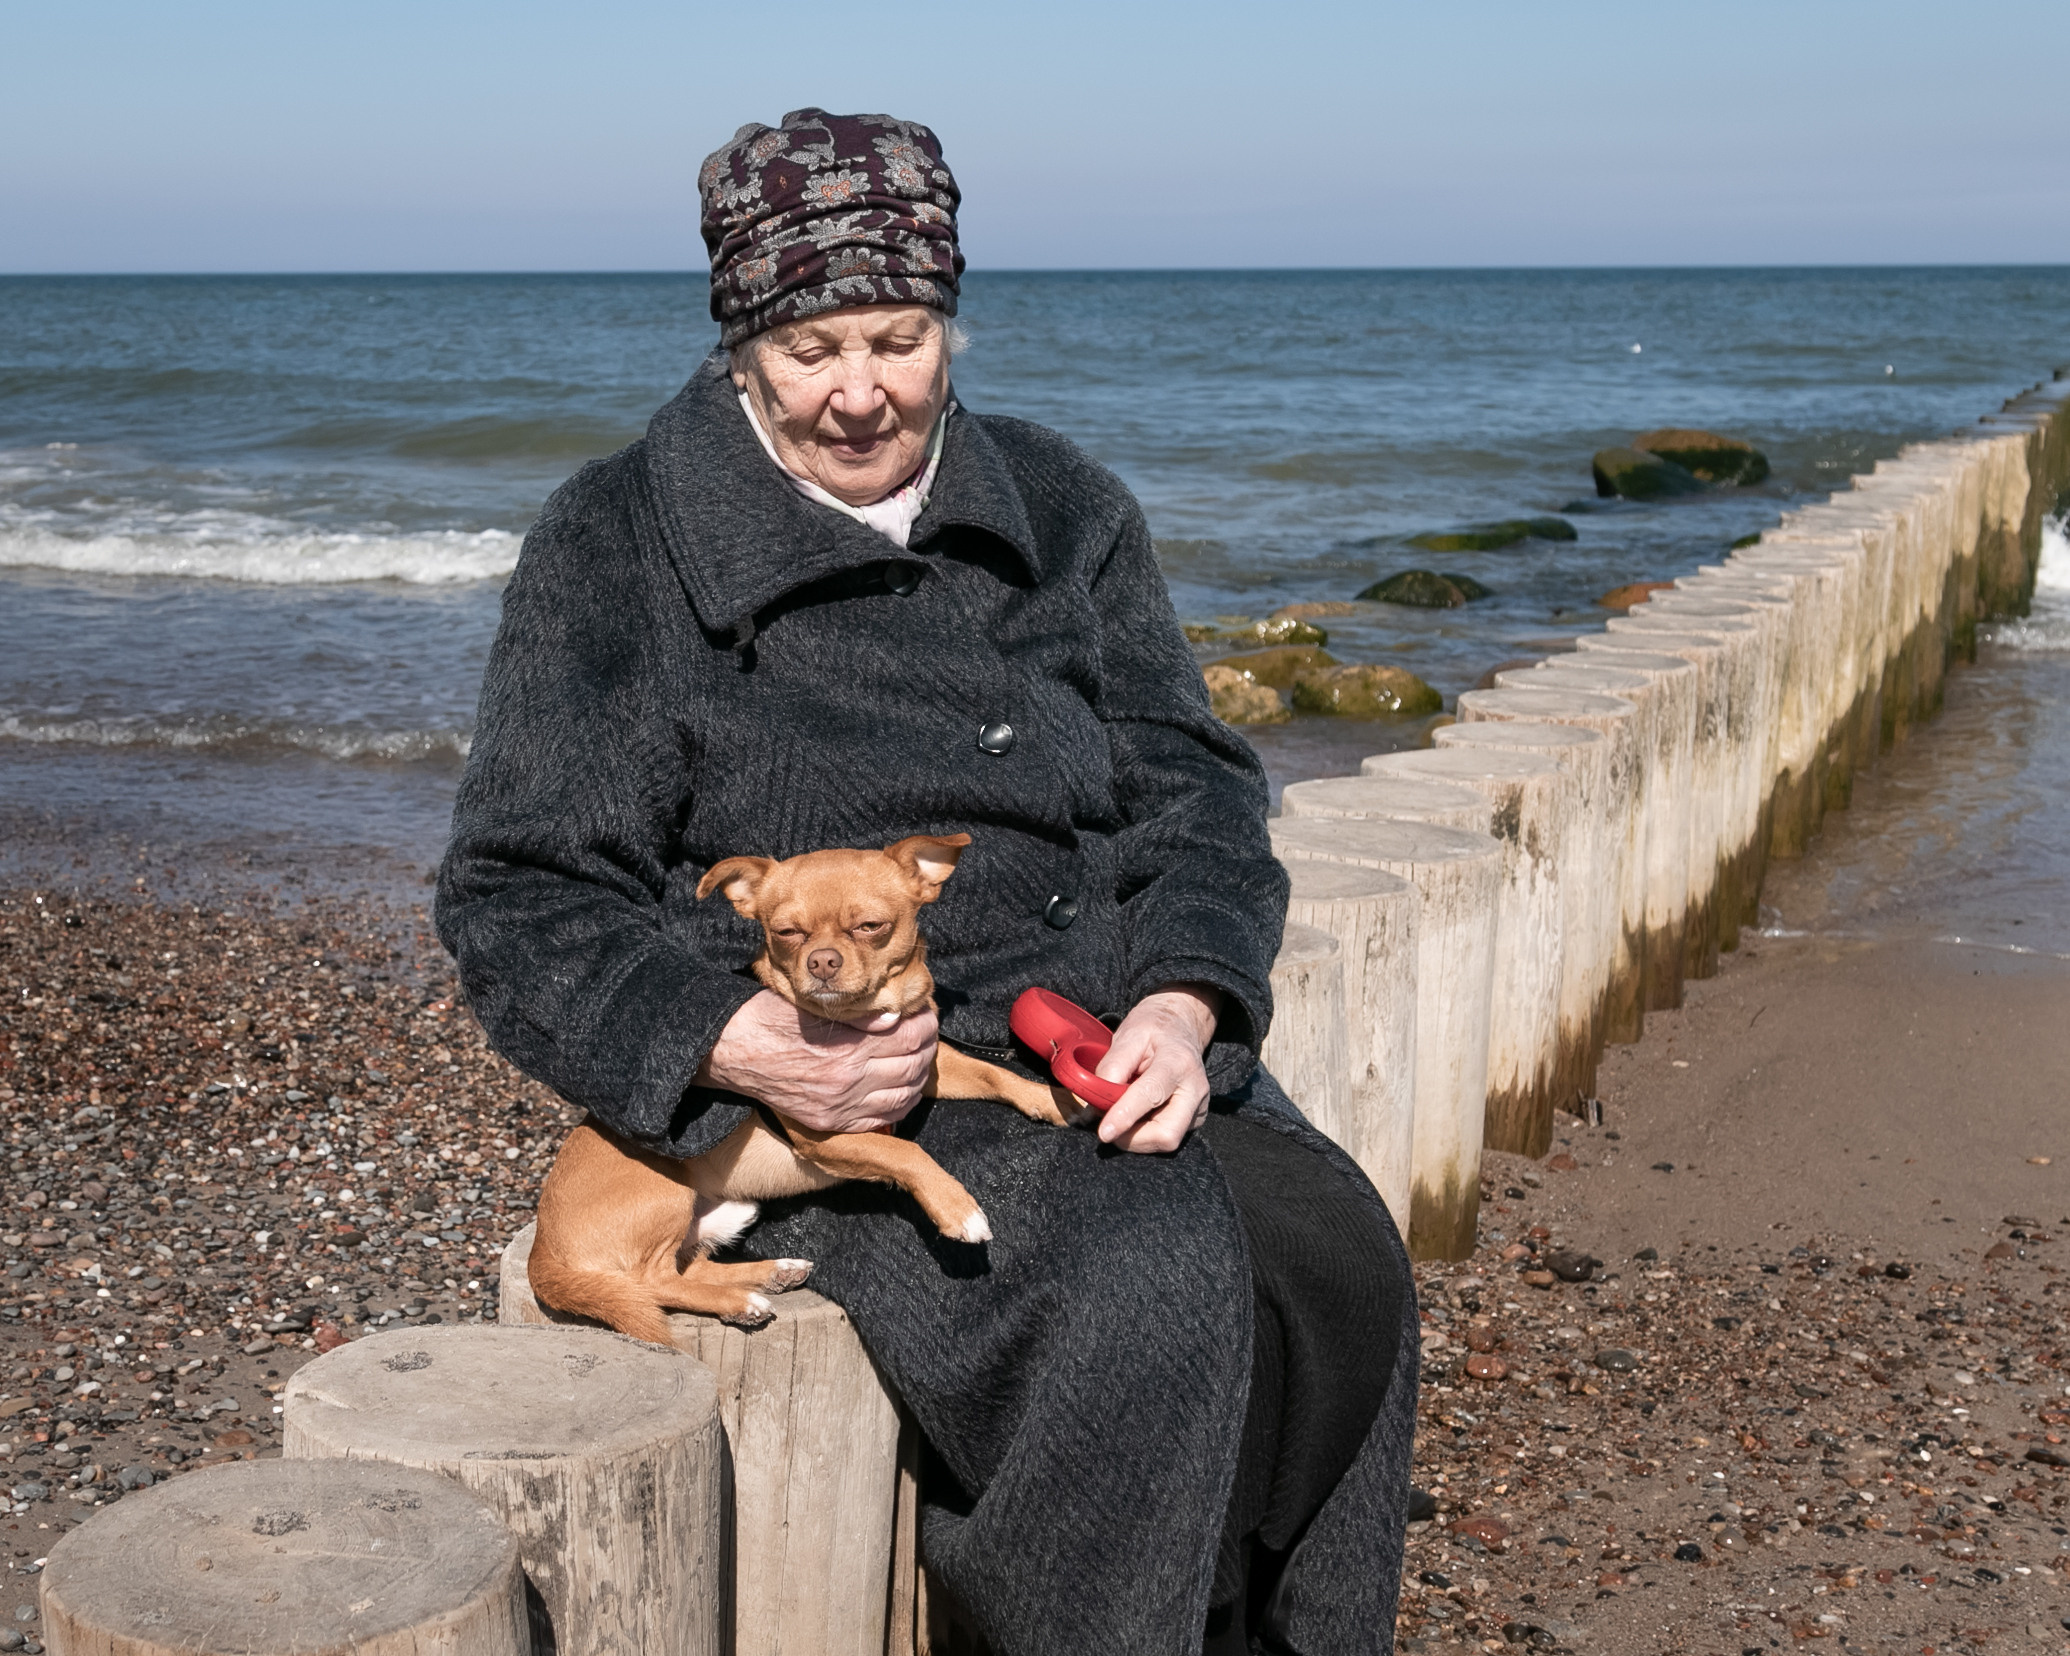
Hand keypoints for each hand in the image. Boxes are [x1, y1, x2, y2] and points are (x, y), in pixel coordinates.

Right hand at [696, 990, 936, 1132]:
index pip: (908, 1037)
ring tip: (918, 1060)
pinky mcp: (827, 1122)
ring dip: (917, 1078)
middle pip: (911, 1067)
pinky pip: (878, 1120)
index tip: (927, 1015)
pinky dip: (898, 1105)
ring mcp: (838, 1107)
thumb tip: (897, 1017)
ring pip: (901, 1097)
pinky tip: (901, 1090)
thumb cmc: (768, 1018)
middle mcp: (847, 1082)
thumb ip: (860, 1017)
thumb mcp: (816, 1007)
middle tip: (927, 1035)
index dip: (926, 1024)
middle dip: (927, 1048)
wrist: (729, 1051)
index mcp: (847, 1049)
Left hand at [1093, 985, 1221, 1153]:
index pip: (1151, 1095)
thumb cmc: (1153, 1029)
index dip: (1125, 1117)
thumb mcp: (1128, 1035)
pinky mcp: (1195, 1119)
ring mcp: (1199, 1107)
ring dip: (1137, 1138)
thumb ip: (1112, 1067)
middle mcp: (1195, 1088)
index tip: (1104, 1132)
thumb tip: (1098, 1102)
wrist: (1182, 1025)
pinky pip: (1167, 1138)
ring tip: (1122, 1115)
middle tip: (1109, 1127)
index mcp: (1178, 1062)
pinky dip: (1145, 1134)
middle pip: (1168, 1134)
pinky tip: (1137, 1115)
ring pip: (1167, 1141)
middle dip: (1134, 1139)